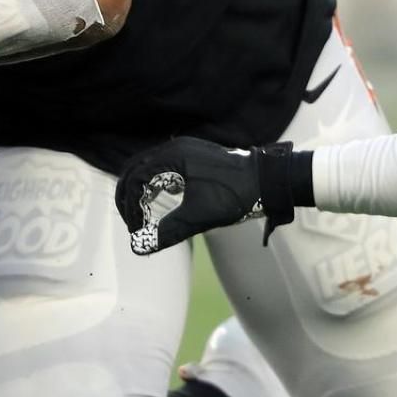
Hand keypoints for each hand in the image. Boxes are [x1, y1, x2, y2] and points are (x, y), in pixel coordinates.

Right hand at [115, 137, 292, 254]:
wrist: (268, 179)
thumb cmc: (235, 195)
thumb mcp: (200, 216)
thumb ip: (168, 231)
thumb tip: (140, 247)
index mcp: (173, 157)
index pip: (136, 178)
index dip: (130, 205)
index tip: (135, 228)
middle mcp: (175, 148)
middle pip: (136, 168)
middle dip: (128, 195)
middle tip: (130, 221)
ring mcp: (185, 150)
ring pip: (148, 166)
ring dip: (141, 189)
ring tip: (141, 213)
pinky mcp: (193, 155)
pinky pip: (163, 167)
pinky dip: (155, 183)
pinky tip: (160, 200)